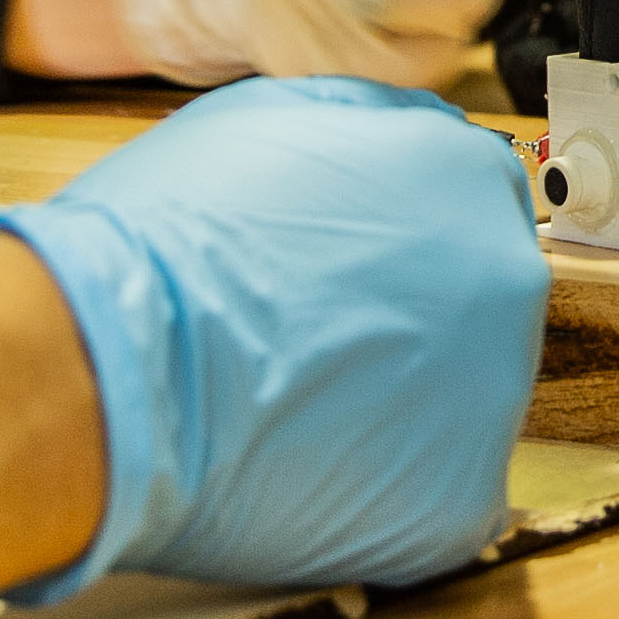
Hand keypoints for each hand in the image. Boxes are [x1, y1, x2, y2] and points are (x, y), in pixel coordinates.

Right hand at [0, 80, 544, 597]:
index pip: (466, 201)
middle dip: (404, 321)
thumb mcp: (267, 120)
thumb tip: (385, 147)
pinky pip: (430, 496)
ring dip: (390, 408)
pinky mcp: (457, 499)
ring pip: (456, 403)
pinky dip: (375, 495)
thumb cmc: (165, 243)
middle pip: (471, 302)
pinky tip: (304, 469)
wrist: (114, 364)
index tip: (348, 273)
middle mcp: (504, 278)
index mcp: (463, 173)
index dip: (395, 241)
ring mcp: (493, 395)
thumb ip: (359, 131)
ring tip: (292, 405)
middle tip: (308, 341)